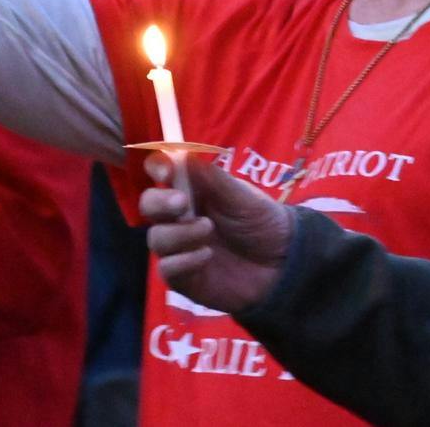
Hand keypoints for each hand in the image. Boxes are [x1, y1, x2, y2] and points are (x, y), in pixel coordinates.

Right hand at [142, 155, 294, 314]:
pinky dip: (183, 261)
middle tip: (182, 203)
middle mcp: (178, 216)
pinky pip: (167, 269)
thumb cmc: (260, 221)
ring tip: (208, 230)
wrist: (281, 263)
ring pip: (156, 238)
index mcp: (191, 189)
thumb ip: (212, 178)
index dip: (156, 167)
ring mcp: (178, 246)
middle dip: (159, 202)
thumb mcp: (242, 195)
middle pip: (148, 205)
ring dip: (179, 233)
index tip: (165, 172)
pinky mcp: (183, 276)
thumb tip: (183, 153)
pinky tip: (206, 256)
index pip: (161, 172)